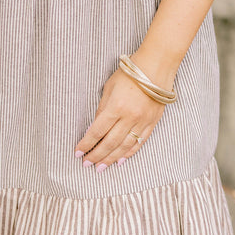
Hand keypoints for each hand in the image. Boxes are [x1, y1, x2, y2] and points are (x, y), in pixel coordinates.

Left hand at [74, 55, 174, 171]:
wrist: (156, 67)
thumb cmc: (129, 74)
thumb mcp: (109, 87)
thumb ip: (102, 108)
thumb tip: (96, 127)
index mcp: (115, 107)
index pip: (97, 131)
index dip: (86, 144)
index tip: (78, 152)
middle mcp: (129, 117)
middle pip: (110, 143)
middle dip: (97, 156)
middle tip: (87, 165)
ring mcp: (142, 121)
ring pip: (124, 146)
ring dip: (111, 158)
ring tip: (101, 167)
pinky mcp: (152, 123)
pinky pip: (139, 142)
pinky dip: (129, 153)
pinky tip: (121, 160)